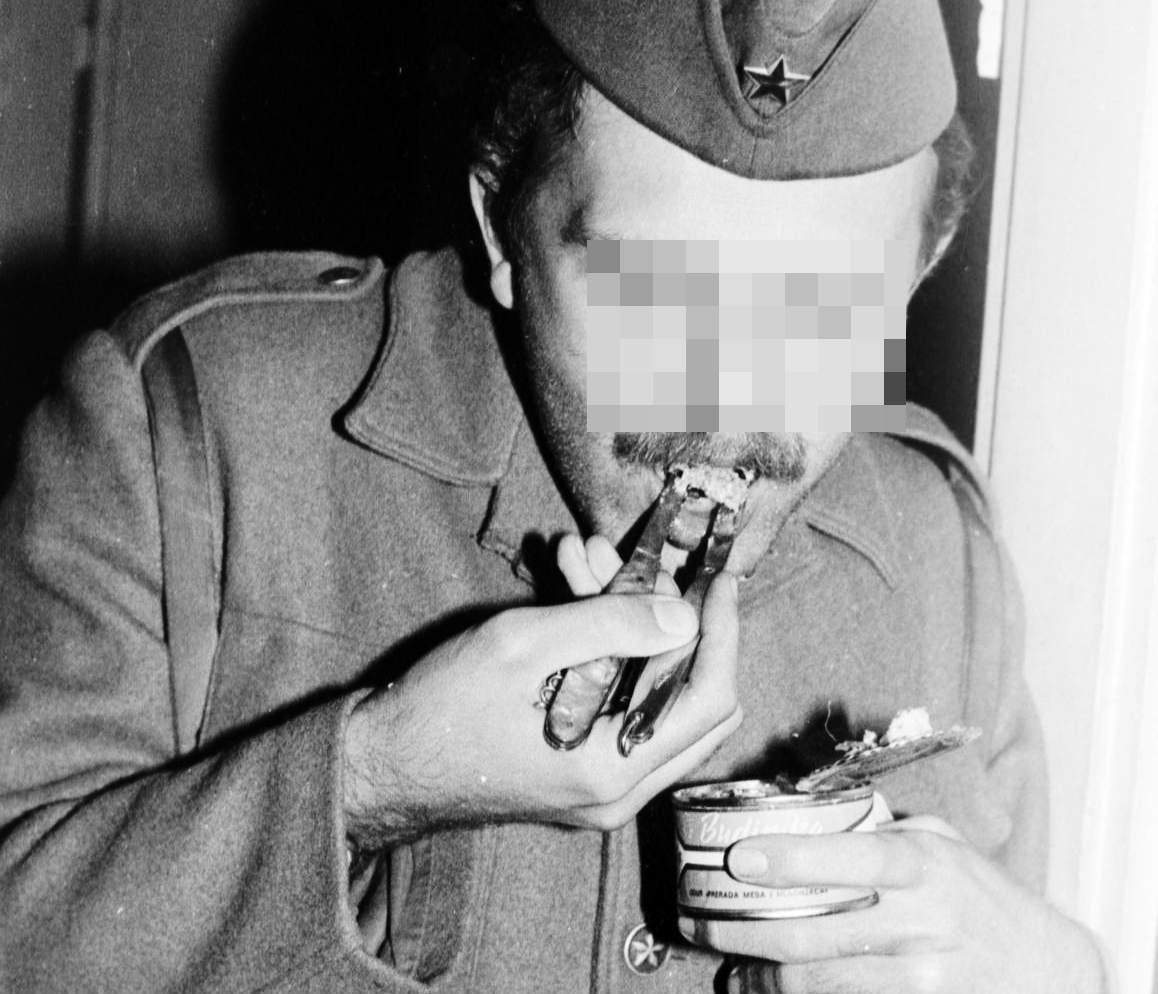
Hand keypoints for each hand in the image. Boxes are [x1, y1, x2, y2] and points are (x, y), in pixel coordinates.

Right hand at [343, 535, 741, 849]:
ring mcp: (601, 786)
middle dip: (677, 623)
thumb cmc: (439, 709)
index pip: (708, 699)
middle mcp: (618, 790)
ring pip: (656, 697)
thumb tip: (685, 616)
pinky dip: (609, 650)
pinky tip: (570, 594)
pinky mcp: (582, 770)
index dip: (721, 631)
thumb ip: (609, 626)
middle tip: (652, 568)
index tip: (717, 578)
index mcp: (611, 770)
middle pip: (695, 701)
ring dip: (633, 626)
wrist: (382, 763)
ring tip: (584, 560)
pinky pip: (622, 706)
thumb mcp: (521, 646)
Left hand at [682, 816, 1106, 993]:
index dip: (791, 860)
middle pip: (812, 933)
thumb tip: (807, 814)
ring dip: (759, 978)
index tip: (740, 859)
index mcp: (923, 866)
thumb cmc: (983, 900)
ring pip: (815, 983)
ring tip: (731, 966)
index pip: (852, 859)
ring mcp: (922, 979)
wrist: (1049, 973)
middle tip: (698, 924)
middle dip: (740, 931)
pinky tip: (771, 992)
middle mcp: (922, 922)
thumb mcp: (944, 847)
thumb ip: (882, 832)